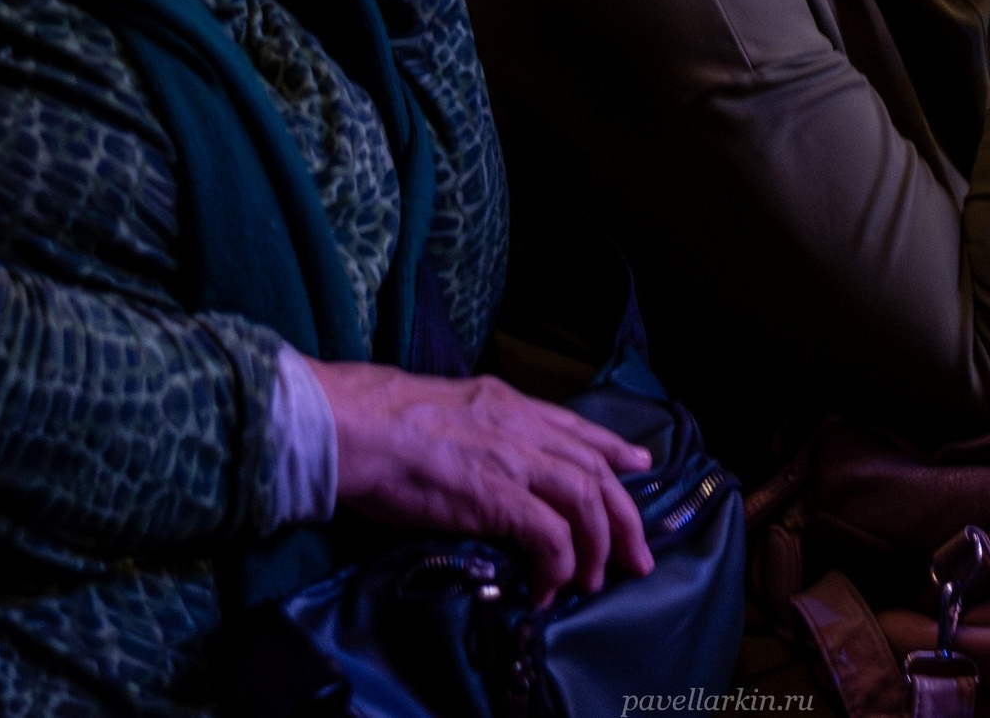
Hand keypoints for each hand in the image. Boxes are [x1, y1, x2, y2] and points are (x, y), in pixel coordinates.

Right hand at [312, 364, 654, 606]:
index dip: (613, 449)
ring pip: (587, 501)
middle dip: (624, 515)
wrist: (351, 426)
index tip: (638, 465)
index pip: (574, 426)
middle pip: (595, 469)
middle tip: (636, 554)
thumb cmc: (378, 422)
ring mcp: (513, 459)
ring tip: (594, 580)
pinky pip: (551, 535)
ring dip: (600, 546)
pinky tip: (547, 586)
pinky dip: (558, 565)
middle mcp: (520, 426)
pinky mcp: (499, 495)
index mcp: (505, 403)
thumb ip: (476, 434)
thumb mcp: (444, 413)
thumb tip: (482, 468)